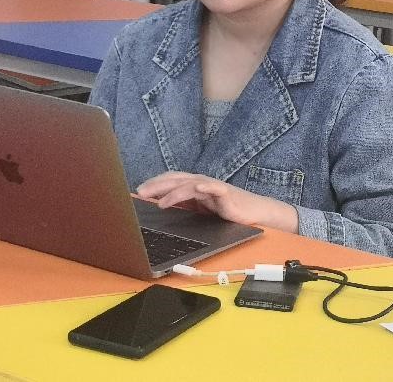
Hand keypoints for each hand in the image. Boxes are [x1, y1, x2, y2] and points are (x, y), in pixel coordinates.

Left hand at [136, 171, 297, 231]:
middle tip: (140, 192)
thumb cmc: (227, 212)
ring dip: (174, 192)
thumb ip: (184, 206)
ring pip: (190, 184)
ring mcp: (213, 187)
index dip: (155, 183)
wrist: (254, 213)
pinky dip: (204, 187)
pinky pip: (213, 188)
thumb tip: (160, 208)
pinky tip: (196, 188)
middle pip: (176, 179)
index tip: (138, 190)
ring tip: (160, 201)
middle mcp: (201, 183)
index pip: (171, 180)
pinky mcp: (225, 193)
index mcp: (194, 186)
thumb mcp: (200, 210)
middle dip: (157, 185)